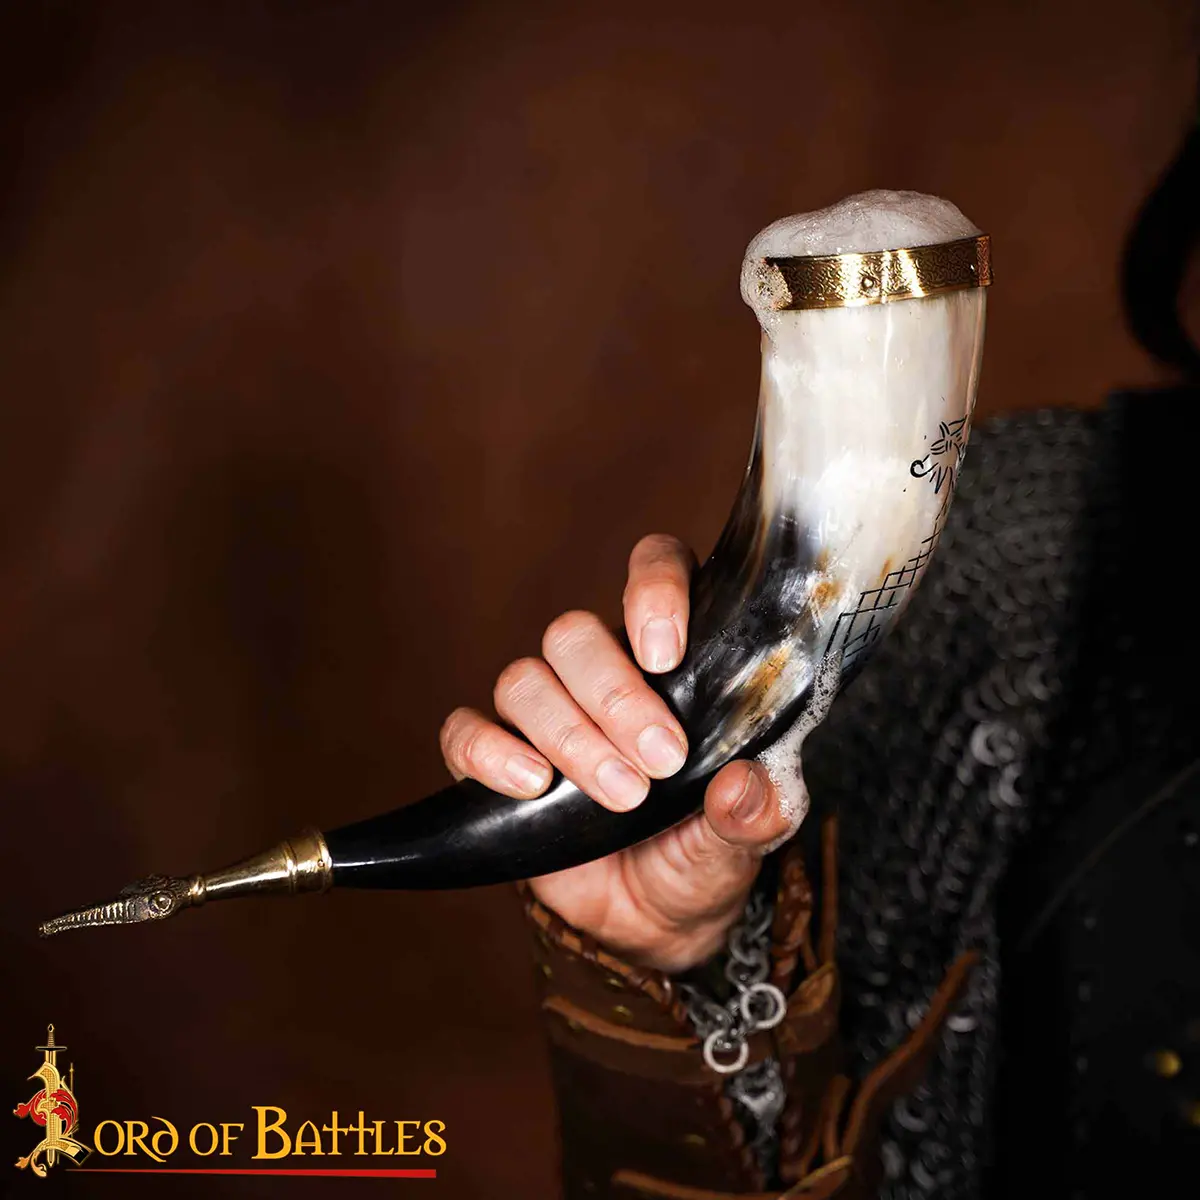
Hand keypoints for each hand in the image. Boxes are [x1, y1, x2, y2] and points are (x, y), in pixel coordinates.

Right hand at [439, 534, 790, 972]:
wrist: (652, 917)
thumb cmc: (702, 850)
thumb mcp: (749, 838)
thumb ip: (758, 811)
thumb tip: (744, 786)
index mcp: (671, 658)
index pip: (654, 570)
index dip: (652, 589)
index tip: (666, 653)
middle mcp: (601, 670)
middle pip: (573, 633)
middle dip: (615, 696)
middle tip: (661, 760)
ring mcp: (544, 712)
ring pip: (523, 679)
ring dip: (570, 735)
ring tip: (619, 792)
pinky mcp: (494, 760)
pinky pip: (465, 732)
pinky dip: (489, 752)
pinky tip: (530, 784)